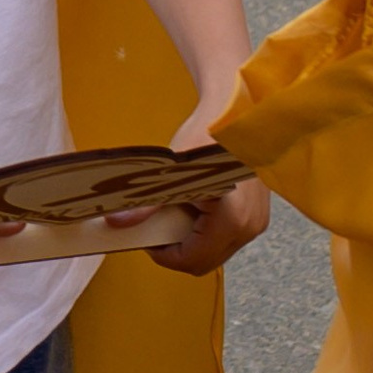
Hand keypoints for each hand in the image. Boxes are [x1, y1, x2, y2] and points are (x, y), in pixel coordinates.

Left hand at [147, 108, 269, 275]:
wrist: (236, 111)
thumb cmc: (206, 136)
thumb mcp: (171, 172)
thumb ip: (145, 204)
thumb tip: (116, 222)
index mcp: (231, 222)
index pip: (192, 261)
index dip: (163, 255)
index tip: (146, 237)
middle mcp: (249, 228)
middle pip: (204, 261)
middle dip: (176, 249)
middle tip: (156, 226)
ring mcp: (256, 221)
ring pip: (215, 250)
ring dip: (191, 240)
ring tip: (173, 212)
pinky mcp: (257, 213)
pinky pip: (225, 236)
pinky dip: (205, 230)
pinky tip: (193, 205)